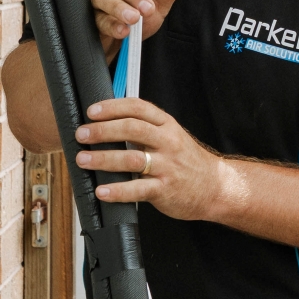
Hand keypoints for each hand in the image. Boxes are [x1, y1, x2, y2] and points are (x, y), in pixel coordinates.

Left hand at [76, 96, 236, 220]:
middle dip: (102, 131)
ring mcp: (167, 166)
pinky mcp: (165, 190)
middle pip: (132, 129)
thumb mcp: (171, 136)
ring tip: (83, 159)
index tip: (91, 111)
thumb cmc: (188, 161)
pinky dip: (117, 191)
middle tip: (82, 134)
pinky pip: (137, 190)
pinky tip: (102, 191)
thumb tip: (108, 123)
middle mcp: (167, 142)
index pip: (138, 108)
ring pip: (131, 159)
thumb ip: (145, 129)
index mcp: (167, 125)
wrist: (216, 186)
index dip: (113, 107)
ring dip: (103, 159)